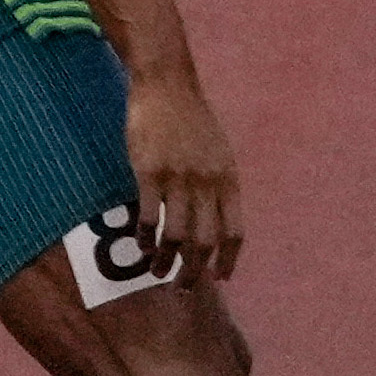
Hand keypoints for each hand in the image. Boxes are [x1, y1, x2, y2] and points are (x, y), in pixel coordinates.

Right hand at [122, 65, 246, 288]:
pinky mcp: (149, 172)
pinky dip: (144, 237)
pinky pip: (148, 215)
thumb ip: (218, 185)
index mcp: (228, 179)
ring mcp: (178, 178)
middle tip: (183, 288)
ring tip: (156, 273)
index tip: (221, 278)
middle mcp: (207, 182)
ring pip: (175, 234)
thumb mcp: (218, 153)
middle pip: (206, 240)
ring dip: (166, 260)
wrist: (166, 87)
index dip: (228, 259)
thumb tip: (215, 220)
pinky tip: (141, 247)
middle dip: (195, 270)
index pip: (235, 230)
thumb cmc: (191, 121)